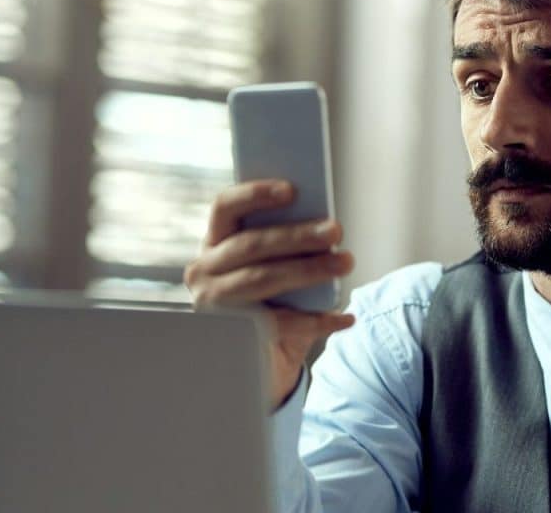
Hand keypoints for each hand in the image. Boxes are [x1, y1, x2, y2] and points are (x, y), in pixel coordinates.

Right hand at [184, 180, 354, 408]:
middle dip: (297, 236)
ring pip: (263, 279)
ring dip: (309, 269)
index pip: (225, 207)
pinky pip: (280, 322)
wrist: (260, 360)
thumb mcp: (277, 268)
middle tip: (335, 230)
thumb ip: (289, 246)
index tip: (292, 189)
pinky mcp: (232, 336)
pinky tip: (345, 317)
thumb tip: (323, 226)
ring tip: (345, 262)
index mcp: (215, 242)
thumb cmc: (273, 300)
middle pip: (251, 244)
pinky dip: (318, 319)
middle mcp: (204, 270)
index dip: (255, 194)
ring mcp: (214, 305)